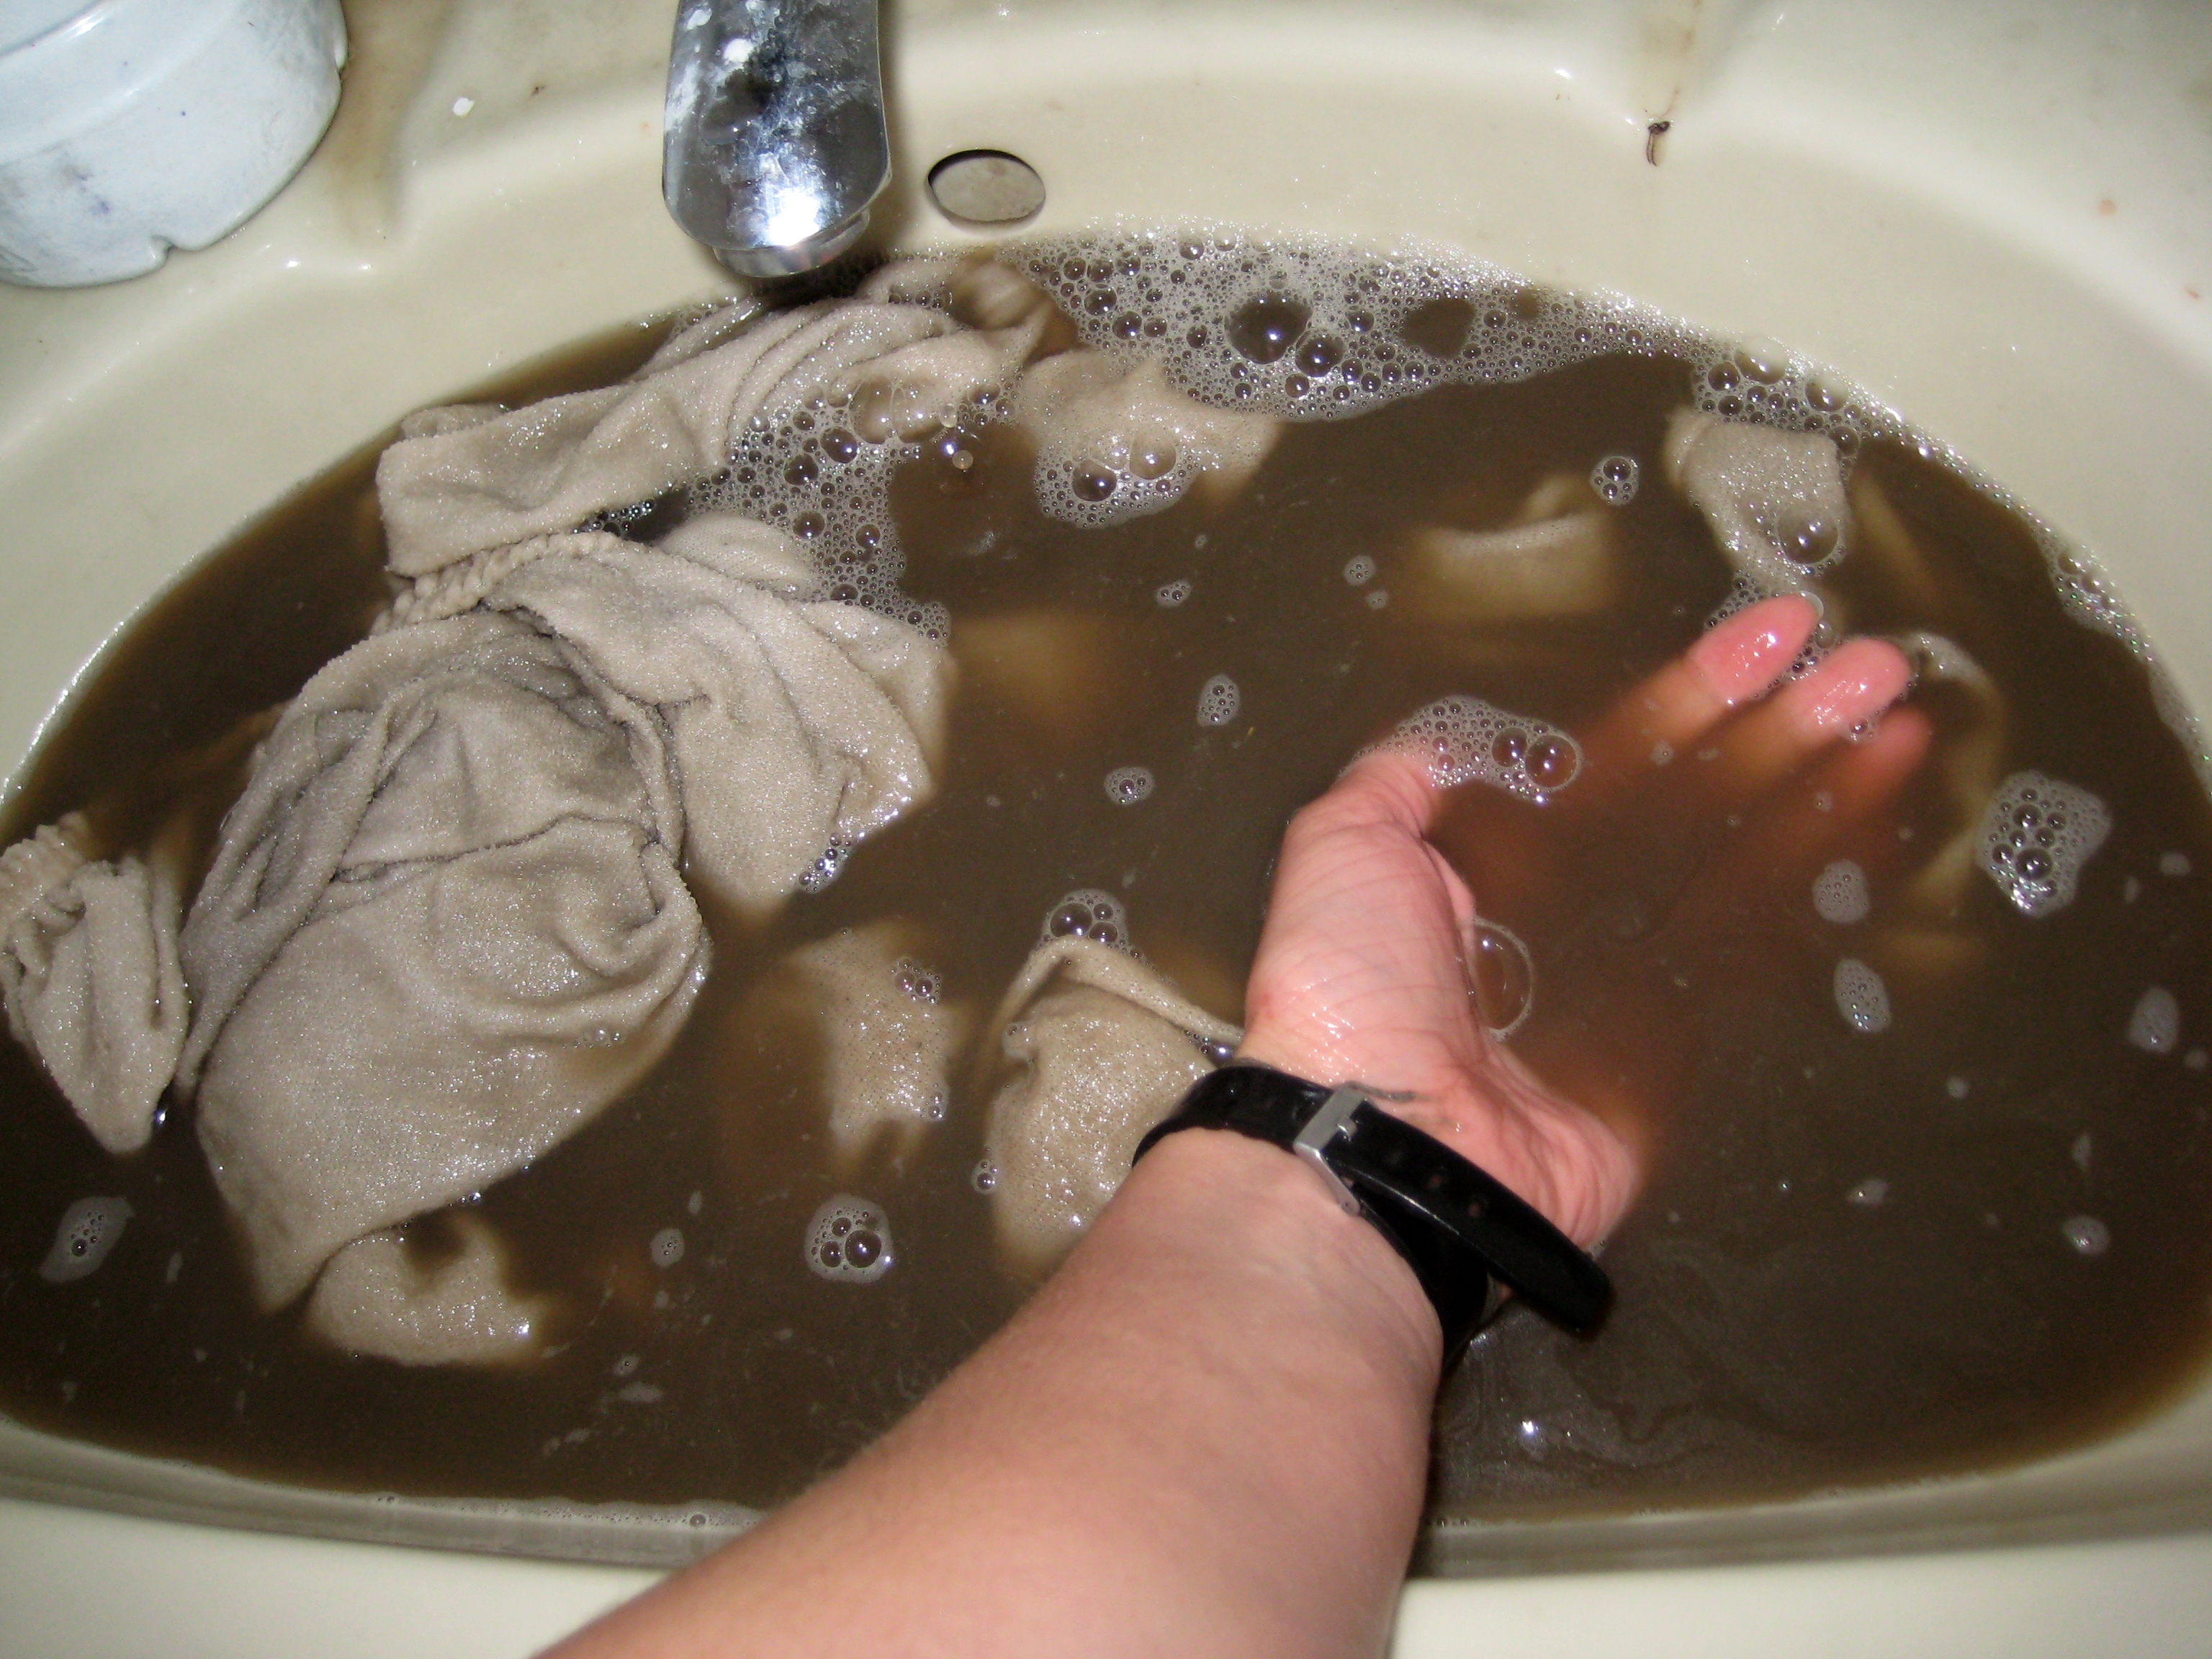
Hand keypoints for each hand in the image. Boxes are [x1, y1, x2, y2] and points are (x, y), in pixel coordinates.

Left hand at [1236, 596, 1924, 1249]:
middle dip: (1786, 727)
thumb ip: (1400, 781)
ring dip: (1826, 789)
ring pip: (1748, 862)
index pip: (1621, 754)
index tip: (1769, 637)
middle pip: (1703, 797)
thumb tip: (1449, 736)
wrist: (1382, 1137)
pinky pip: (1761, 954)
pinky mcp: (1678, 1047)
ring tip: (1901, 720)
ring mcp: (1633, 976)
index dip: (1695, 696)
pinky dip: (1822, 888)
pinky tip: (1879, 822)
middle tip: (1871, 665)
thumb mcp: (1340, 846)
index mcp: (1499, 857)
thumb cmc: (1347, 989)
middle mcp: (1573, 909)